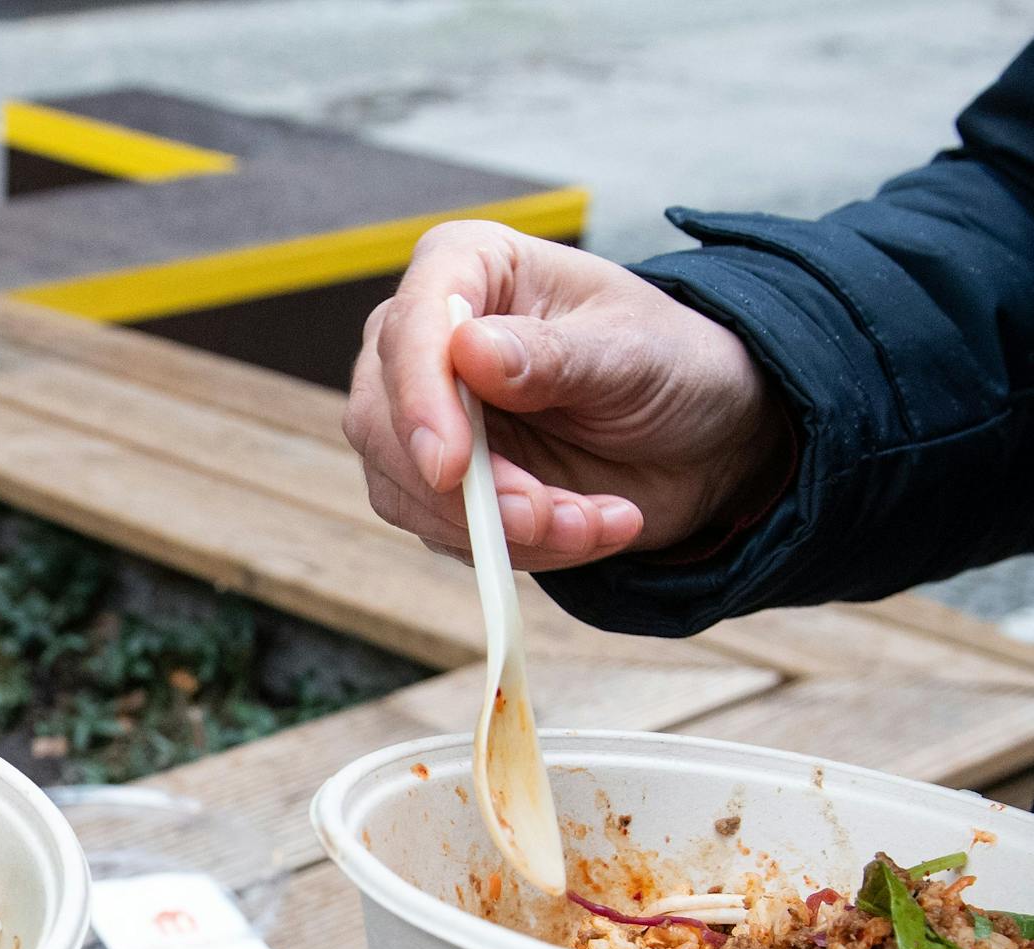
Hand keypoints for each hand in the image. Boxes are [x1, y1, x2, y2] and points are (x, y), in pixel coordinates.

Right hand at [345, 221, 789, 570]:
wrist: (696, 439)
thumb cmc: (667, 366)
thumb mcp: (630, 352)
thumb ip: (552, 356)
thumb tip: (468, 351)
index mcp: (469, 269)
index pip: (411, 326)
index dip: (420, 400)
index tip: (453, 466)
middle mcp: (427, 341)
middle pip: (383, 420)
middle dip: (463, 488)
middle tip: (543, 517)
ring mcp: (421, 419)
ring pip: (406, 490)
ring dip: (500, 528)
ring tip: (592, 524)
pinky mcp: (435, 488)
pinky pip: (442, 534)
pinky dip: (515, 550)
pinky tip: (585, 529)